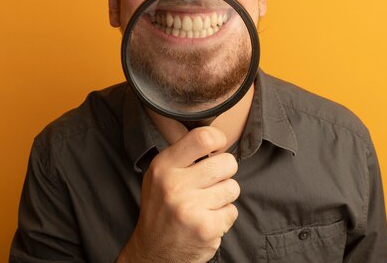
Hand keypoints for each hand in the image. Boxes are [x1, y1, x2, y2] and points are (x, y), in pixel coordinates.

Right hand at [117, 126, 239, 262]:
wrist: (153, 252)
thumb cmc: (162, 208)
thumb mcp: (160, 175)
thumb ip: (183, 155)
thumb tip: (213, 135)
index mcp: (163, 166)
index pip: (202, 138)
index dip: (218, 140)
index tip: (218, 147)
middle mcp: (174, 185)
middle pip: (227, 163)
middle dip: (226, 172)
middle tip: (211, 183)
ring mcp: (190, 208)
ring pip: (233, 188)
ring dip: (224, 197)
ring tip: (205, 205)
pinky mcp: (205, 228)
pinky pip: (232, 211)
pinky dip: (223, 217)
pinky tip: (206, 221)